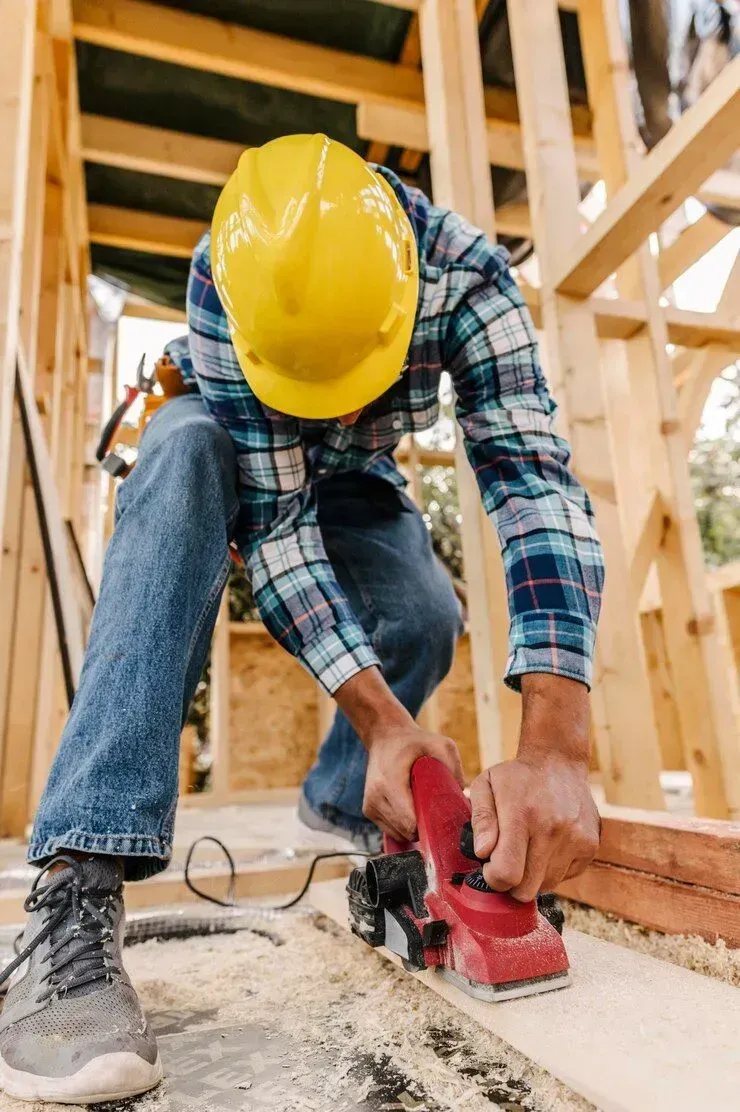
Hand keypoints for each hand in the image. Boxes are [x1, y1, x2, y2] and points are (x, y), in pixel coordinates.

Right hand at [333, 666, 464, 841]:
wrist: (385, 736)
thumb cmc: (413, 741)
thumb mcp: (440, 744)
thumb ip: (454, 767)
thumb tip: (465, 795)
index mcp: (390, 782)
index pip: (410, 822)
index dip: (429, 826)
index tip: (443, 820)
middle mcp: (376, 796)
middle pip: (406, 831)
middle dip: (425, 828)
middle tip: (437, 813)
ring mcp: (370, 805)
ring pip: (398, 834)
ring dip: (413, 829)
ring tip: (423, 808)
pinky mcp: (368, 810)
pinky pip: (390, 830)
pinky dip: (403, 826)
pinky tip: (411, 810)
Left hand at [469, 755, 598, 900]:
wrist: (558, 761)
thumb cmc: (516, 777)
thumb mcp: (485, 785)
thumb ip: (481, 820)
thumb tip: (483, 852)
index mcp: (521, 815)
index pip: (506, 873)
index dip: (493, 879)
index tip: (489, 866)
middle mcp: (552, 829)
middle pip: (526, 889)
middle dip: (511, 883)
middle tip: (506, 861)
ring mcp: (575, 838)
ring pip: (547, 886)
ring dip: (533, 876)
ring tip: (528, 848)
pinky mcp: (590, 845)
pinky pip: (566, 876)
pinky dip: (552, 869)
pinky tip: (546, 845)